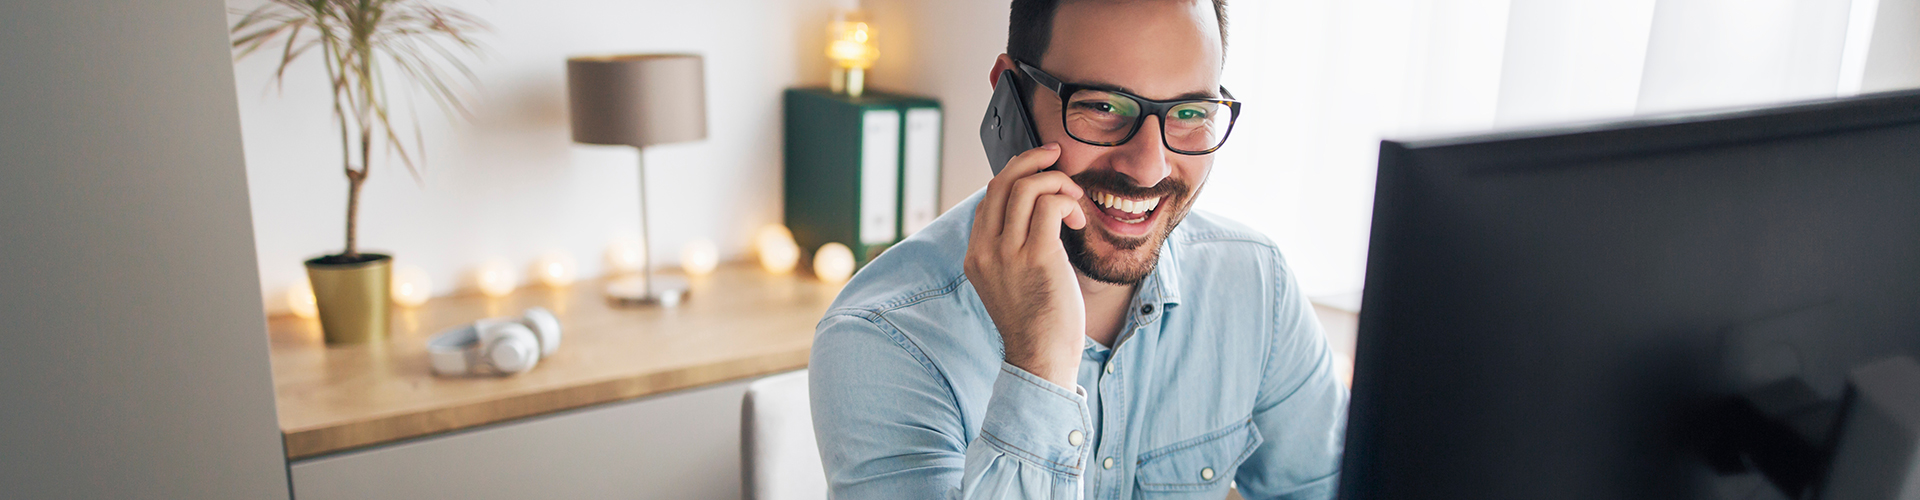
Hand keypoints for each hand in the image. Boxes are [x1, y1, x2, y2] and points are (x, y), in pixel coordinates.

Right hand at [964, 143, 1088, 388]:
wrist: (1040, 359)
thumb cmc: (1036, 322)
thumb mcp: (1011, 281)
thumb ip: (1013, 249)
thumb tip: (1037, 213)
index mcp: (975, 255)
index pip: (989, 198)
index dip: (1015, 177)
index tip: (1040, 171)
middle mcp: (984, 250)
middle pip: (1001, 182)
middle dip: (1032, 161)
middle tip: (1057, 155)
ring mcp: (1006, 253)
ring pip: (1025, 187)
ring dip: (1057, 183)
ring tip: (1075, 202)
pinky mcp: (1035, 257)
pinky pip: (1048, 206)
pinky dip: (1067, 201)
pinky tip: (1078, 221)